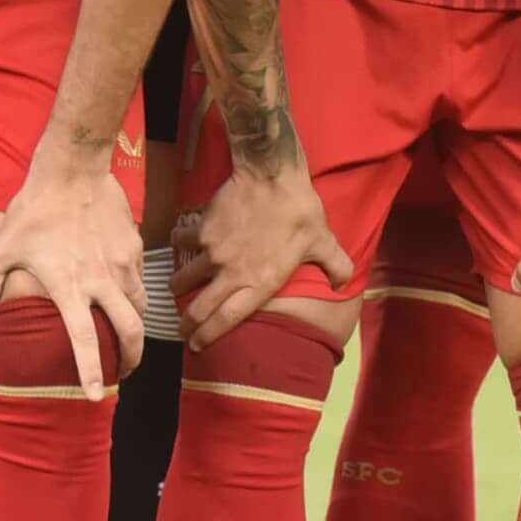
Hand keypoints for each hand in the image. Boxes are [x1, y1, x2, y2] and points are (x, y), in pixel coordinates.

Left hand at [0, 153, 147, 393]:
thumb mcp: (1, 245)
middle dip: (132, 359)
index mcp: (69, 288)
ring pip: (140, 307)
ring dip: (135, 326)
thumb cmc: (35, 209)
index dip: (91, 372)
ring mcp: (123, 265)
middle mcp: (102, 282)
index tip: (96, 396)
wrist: (73, 169)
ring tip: (126, 333)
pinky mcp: (134, 248)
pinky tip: (123, 290)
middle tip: (126, 372)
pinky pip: (140, 280)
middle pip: (130, 331)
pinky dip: (135, 293)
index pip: (85, 340)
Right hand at [173, 150, 349, 341]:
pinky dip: (178, 244)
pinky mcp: (202, 231)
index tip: (197, 345)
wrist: (271, 174)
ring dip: (178, 287)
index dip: (209, 335)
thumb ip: (336, 266)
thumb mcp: (324, 241)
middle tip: (182, 330)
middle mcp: (232, 274)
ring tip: (177, 289)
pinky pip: (182, 243)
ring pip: (184, 279)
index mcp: (261, 283)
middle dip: (187, 323)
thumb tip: (343, 284)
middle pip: (200, 308)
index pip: (228, 319)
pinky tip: (179, 242)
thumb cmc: (300, 210)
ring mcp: (213, 253)